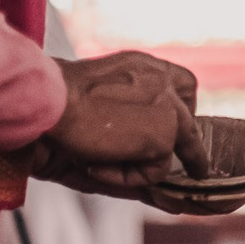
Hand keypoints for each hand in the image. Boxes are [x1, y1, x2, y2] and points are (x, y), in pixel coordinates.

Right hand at [26, 53, 206, 187]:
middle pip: (190, 122)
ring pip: (171, 152)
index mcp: (146, 67)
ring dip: (137, 167)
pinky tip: (96, 163)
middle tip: (198, 169)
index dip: (181, 111)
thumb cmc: (57, 103)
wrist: (46, 101)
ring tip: (97, 162)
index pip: (182, 85)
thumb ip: (127, 117)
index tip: (174, 128)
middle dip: (193, 150)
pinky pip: (155, 172)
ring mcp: (169, 109)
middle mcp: (163, 82)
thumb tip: (145, 146)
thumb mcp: (99, 105)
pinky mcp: (165, 135)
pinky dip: (126, 176)